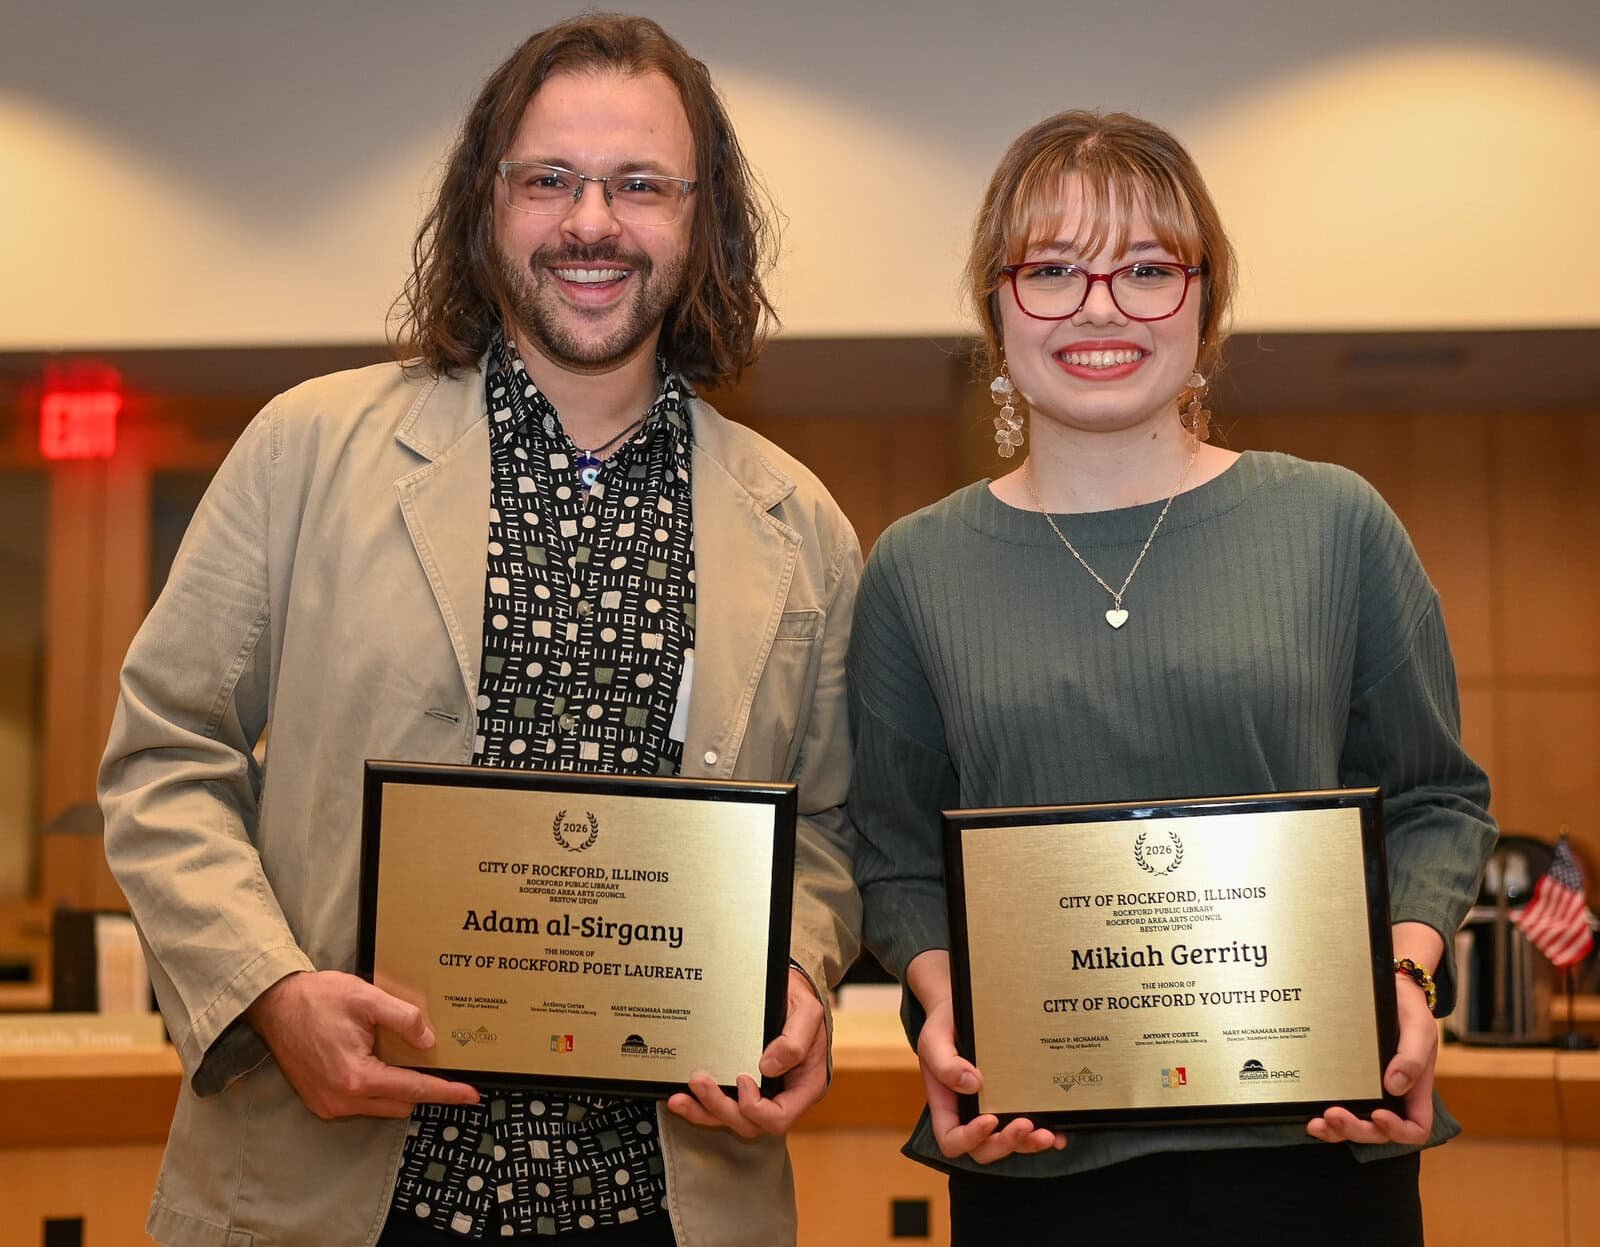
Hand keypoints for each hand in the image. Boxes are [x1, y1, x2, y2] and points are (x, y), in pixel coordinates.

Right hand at [246, 970, 479, 1119]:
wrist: (274, 1005)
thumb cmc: (318, 998)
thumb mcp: (367, 998)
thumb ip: (403, 1018)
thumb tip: (428, 1041)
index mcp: (356, 1078)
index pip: (414, 1090)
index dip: (446, 1092)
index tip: (472, 1095)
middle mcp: (341, 1100)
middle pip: (401, 1103)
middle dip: (424, 1089)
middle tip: (443, 1067)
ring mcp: (328, 1105)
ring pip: (382, 1106)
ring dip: (398, 1087)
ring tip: (407, 1058)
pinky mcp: (320, 1101)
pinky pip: (362, 1102)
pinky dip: (377, 1087)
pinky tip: (380, 1062)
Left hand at [666, 967, 827, 1137]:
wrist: (787, 993)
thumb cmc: (800, 1005)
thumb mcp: (807, 1013)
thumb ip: (794, 1040)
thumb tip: (768, 1066)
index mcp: (804, 1087)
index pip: (780, 1117)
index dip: (757, 1108)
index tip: (742, 1079)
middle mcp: (782, 1096)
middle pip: (750, 1123)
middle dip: (721, 1107)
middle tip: (700, 1082)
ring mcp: (761, 1094)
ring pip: (731, 1118)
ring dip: (704, 1111)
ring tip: (681, 1098)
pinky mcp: (740, 1087)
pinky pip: (721, 1105)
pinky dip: (700, 1105)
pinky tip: (683, 1098)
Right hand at [917, 994, 1064, 1161]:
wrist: (961, 1012)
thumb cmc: (943, 1027)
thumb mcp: (934, 1040)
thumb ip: (945, 1063)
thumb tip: (973, 1084)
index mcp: (946, 1106)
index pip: (952, 1140)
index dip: (970, 1139)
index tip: (989, 1119)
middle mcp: (969, 1115)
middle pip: (984, 1150)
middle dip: (1006, 1144)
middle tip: (1026, 1125)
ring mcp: (992, 1112)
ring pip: (1009, 1144)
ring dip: (1028, 1145)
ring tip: (1047, 1134)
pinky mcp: (1013, 1103)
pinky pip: (1028, 1129)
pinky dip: (1045, 1134)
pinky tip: (1059, 1132)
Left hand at [1306, 971, 1434, 1145]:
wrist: (1388, 990)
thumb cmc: (1409, 1011)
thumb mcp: (1419, 1029)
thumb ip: (1413, 1057)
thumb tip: (1394, 1086)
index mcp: (1415, 1089)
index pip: (1415, 1128)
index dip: (1398, 1131)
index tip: (1379, 1114)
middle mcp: (1392, 1096)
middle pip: (1379, 1132)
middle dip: (1357, 1130)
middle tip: (1335, 1114)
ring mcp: (1369, 1091)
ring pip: (1356, 1125)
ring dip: (1338, 1131)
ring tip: (1318, 1122)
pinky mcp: (1348, 1082)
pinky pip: (1340, 1107)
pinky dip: (1325, 1118)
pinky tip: (1311, 1116)